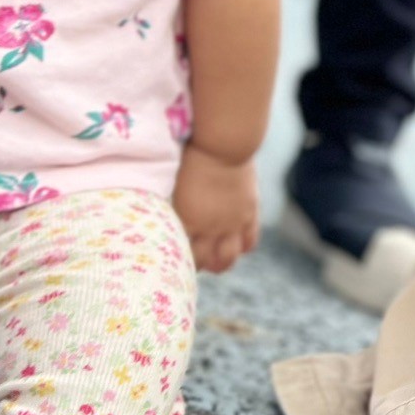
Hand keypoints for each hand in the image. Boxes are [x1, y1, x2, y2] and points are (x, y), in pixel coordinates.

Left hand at [174, 149, 258, 272]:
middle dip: (200, 267)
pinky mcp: (250, 215)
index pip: (182, 253)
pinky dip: (243, 248)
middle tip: (196, 264)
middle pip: (207, 262)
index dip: (179, 261)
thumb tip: (165, 219)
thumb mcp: (175, 186)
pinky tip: (237, 245)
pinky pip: (249, 242)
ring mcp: (233, 223)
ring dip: (222, 263)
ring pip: (230, 258)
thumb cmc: (193, 159)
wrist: (224, 147)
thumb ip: (175, 208)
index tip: (175, 260)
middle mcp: (211, 228)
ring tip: (218, 261)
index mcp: (188, 221)